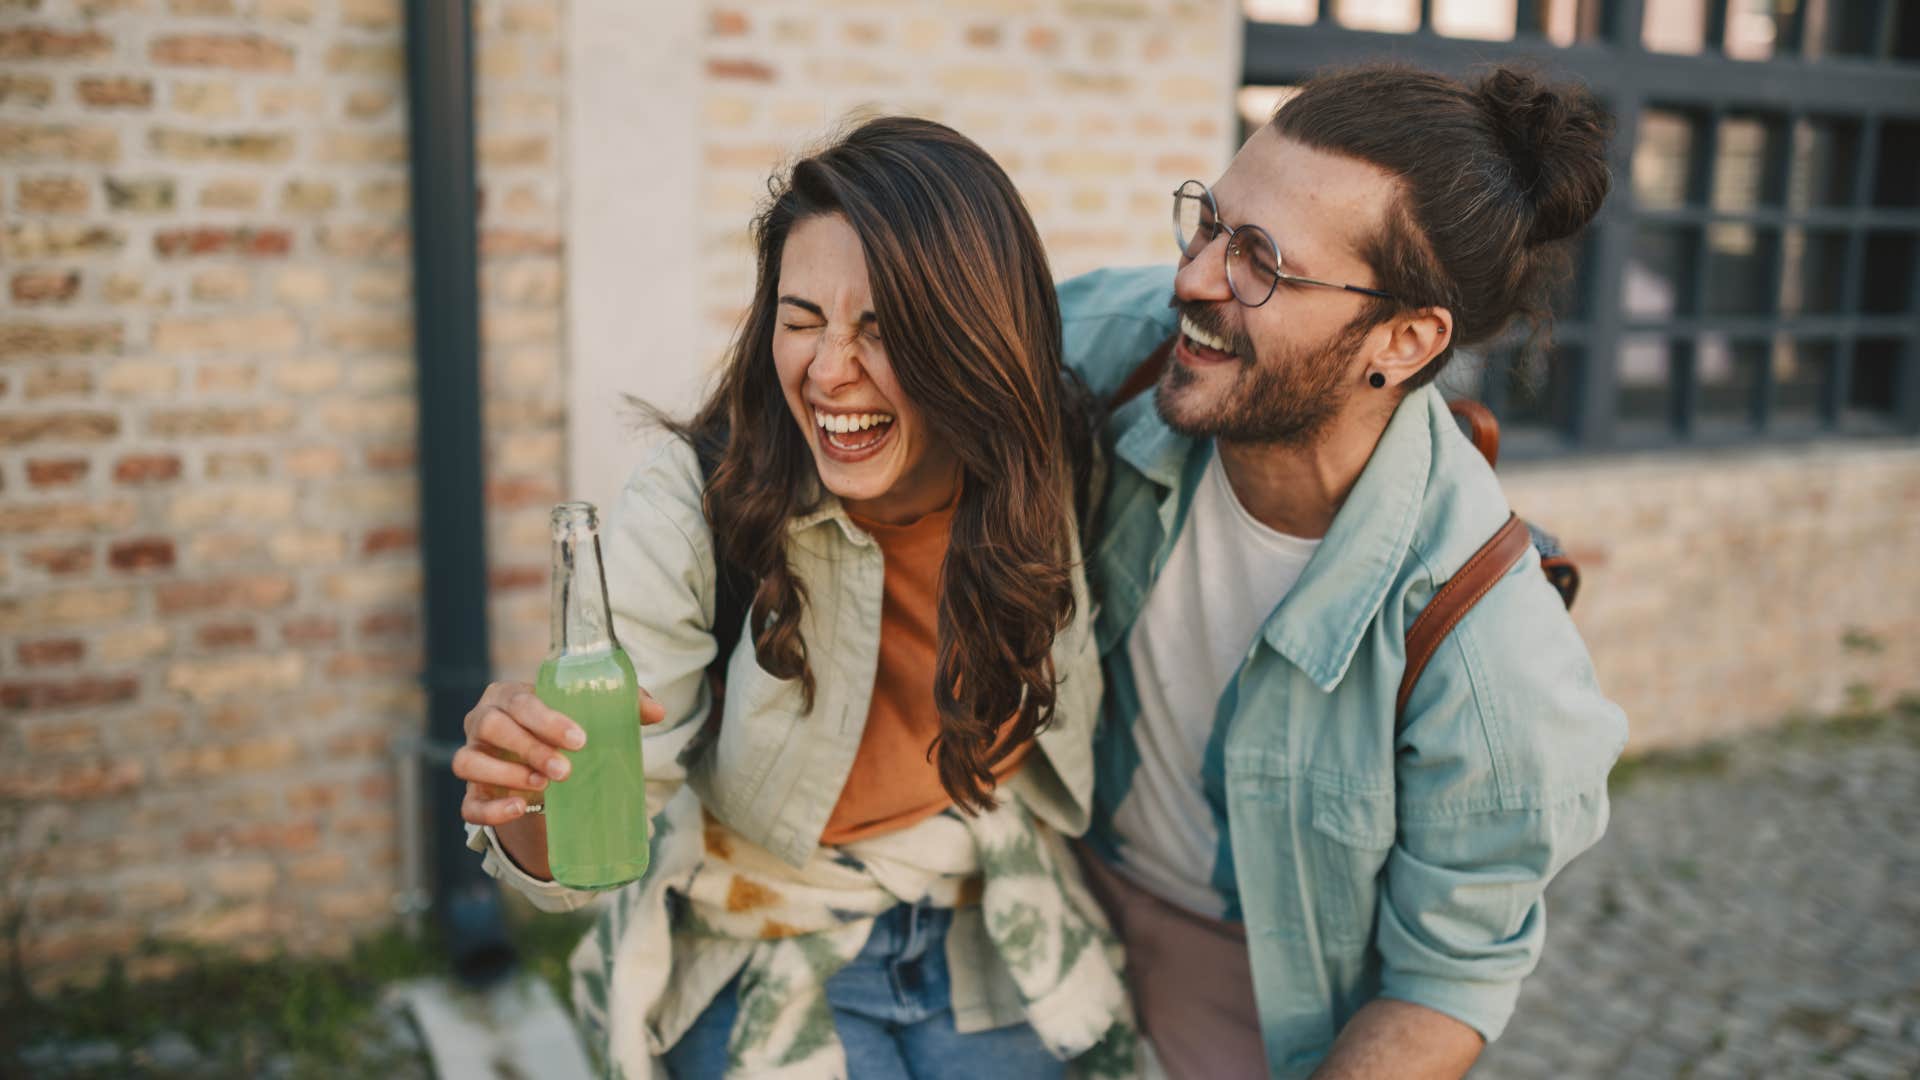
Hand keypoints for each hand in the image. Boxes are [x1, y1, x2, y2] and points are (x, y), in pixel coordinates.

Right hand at [453, 680, 667, 826]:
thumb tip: (658, 712)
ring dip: (504, 775)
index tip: (580, 740)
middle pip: (492, 726)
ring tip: (543, 787)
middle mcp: (483, 721)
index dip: (548, 720)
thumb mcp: (587, 715)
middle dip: (529, 748)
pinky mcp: (471, 793)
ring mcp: (473, 756)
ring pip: (468, 761)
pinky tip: (519, 810)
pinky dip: (490, 810)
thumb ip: (622, 707)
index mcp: (510, 696)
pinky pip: (468, 805)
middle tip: (565, 770)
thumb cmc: (562, 728)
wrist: (538, 761)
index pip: (521, 701)